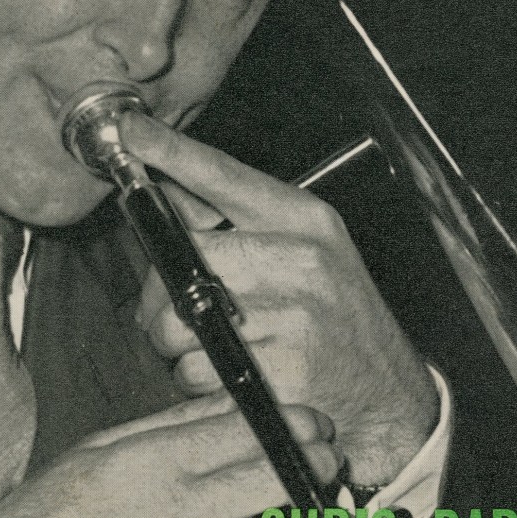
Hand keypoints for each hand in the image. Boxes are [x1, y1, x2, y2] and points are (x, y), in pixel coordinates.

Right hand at [0, 397, 338, 517]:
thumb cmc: (53, 513)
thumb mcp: (106, 446)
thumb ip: (177, 424)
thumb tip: (237, 406)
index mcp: (159, 466)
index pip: (255, 435)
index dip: (302, 425)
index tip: (316, 426)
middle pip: (284, 491)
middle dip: (318, 474)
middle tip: (321, 471)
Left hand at [125, 112, 437, 485]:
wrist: (386, 388)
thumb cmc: (337, 313)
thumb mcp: (306, 248)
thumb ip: (240, 220)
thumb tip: (163, 194)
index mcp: (303, 220)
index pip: (223, 174)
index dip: (169, 150)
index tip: (130, 130)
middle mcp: (300, 260)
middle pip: (182, 255)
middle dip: (159, 290)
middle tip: (175, 307)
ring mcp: (291, 317)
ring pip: (177, 320)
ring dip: (177, 341)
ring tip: (214, 344)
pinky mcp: (279, 373)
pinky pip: (195, 371)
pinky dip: (197, 379)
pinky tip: (230, 374)